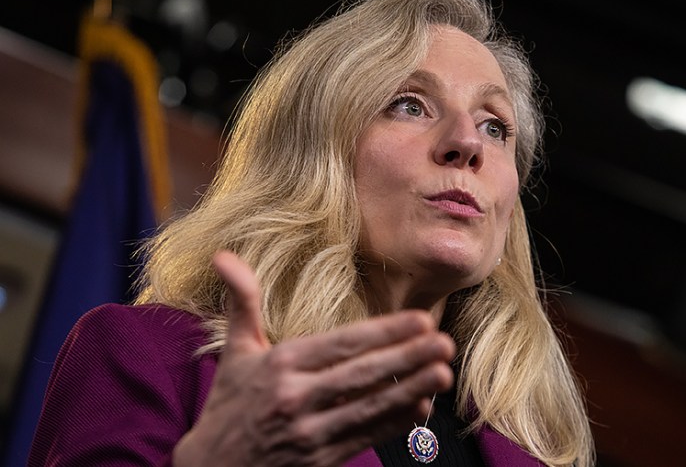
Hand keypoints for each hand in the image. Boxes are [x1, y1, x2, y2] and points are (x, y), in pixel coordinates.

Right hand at [172, 251, 455, 466]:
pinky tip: (421, 407)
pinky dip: (395, 424)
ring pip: (369, 408)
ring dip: (411, 390)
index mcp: (280, 364)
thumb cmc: (229, 405)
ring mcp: (309, 433)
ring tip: (444, 373)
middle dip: (408, 357)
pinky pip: (365, 438)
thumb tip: (223, 255)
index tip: (420, 319)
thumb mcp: (235, 351)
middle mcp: (295, 398)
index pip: (342, 344)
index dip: (385, 332)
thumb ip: (242, 303)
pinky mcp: (319, 461)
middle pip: (362, 375)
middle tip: (445, 342)